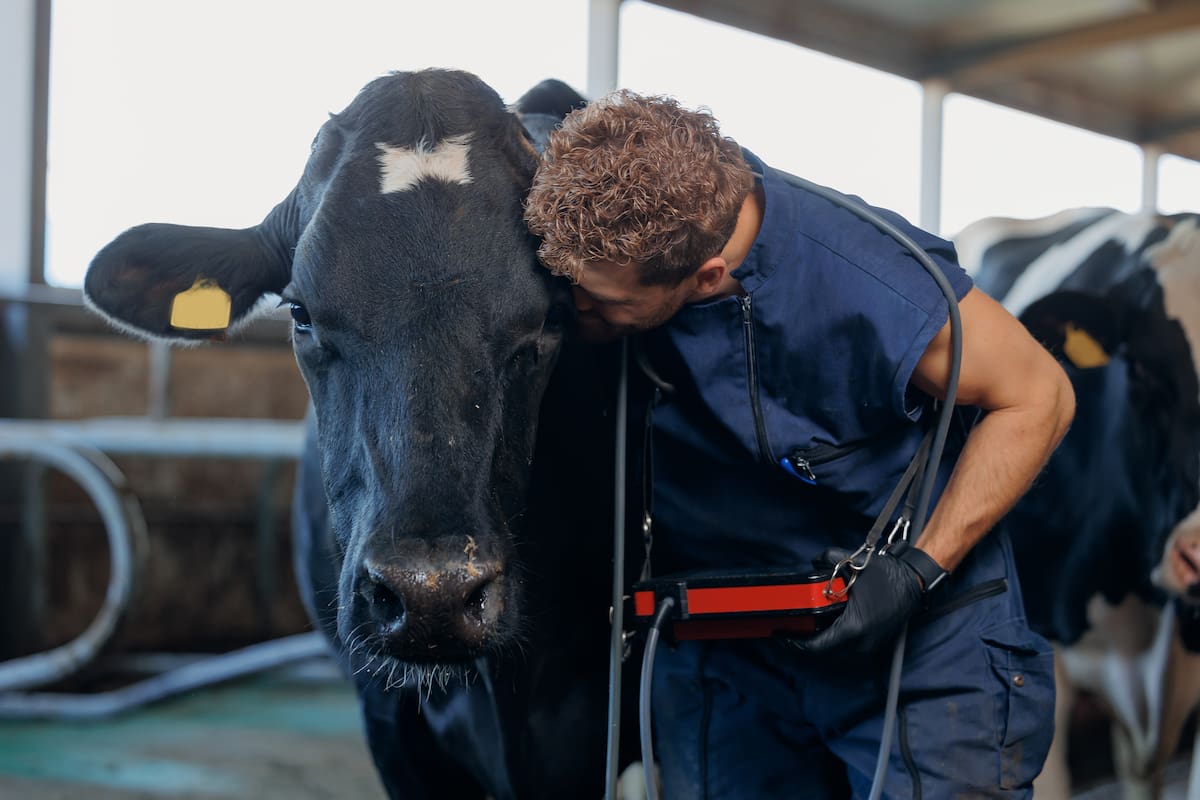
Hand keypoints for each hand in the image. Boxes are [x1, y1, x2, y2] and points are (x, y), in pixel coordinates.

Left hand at [786, 542, 927, 660]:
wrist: (915, 583)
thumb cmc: (888, 576)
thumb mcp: (855, 564)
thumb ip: (829, 559)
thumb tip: (813, 560)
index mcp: (854, 629)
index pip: (816, 646)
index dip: (794, 643)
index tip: (779, 636)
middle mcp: (861, 644)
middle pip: (823, 650)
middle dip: (802, 641)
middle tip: (785, 630)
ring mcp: (868, 647)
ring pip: (834, 650)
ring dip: (817, 641)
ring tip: (798, 627)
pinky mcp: (873, 644)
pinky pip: (845, 646)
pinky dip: (831, 638)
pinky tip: (820, 625)